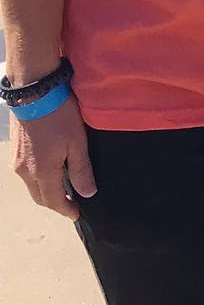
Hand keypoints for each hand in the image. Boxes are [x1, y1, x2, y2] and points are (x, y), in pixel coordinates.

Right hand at [11, 94, 96, 217]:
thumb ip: (81, 170)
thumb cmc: (59, 115)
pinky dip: (39, 178)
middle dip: (55, 203)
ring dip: (46, 190)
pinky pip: (26, 173)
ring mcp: (17, 160)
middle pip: (40, 197)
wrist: (34, 91)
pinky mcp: (15, 150)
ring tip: (63, 186)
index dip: (66, 209)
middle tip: (71, 202)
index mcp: (42, 172)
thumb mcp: (77, 142)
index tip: (77, 214)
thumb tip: (87, 194)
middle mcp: (25, 171)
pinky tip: (50, 169)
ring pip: (31, 185)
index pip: (53, 201)